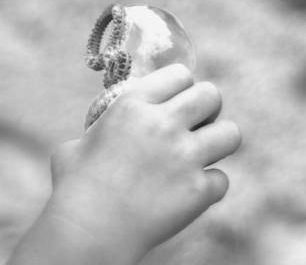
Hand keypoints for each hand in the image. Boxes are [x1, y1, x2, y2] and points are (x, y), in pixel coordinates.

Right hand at [48, 64, 241, 263]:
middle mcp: (163, 124)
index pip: (180, 74)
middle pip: (211, 95)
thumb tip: (102, 132)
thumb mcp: (76, 145)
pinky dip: (208, 187)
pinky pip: (221, 179)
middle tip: (193, 126)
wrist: (89, 230)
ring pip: (231, 133)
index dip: (181, 87)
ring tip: (200, 154)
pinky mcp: (198, 191)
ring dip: (218, 142)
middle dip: (207, 108)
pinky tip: (187, 193)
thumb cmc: (74, 188)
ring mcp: (185, 157)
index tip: (175, 102)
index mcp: (132, 105)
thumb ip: (98, 133)